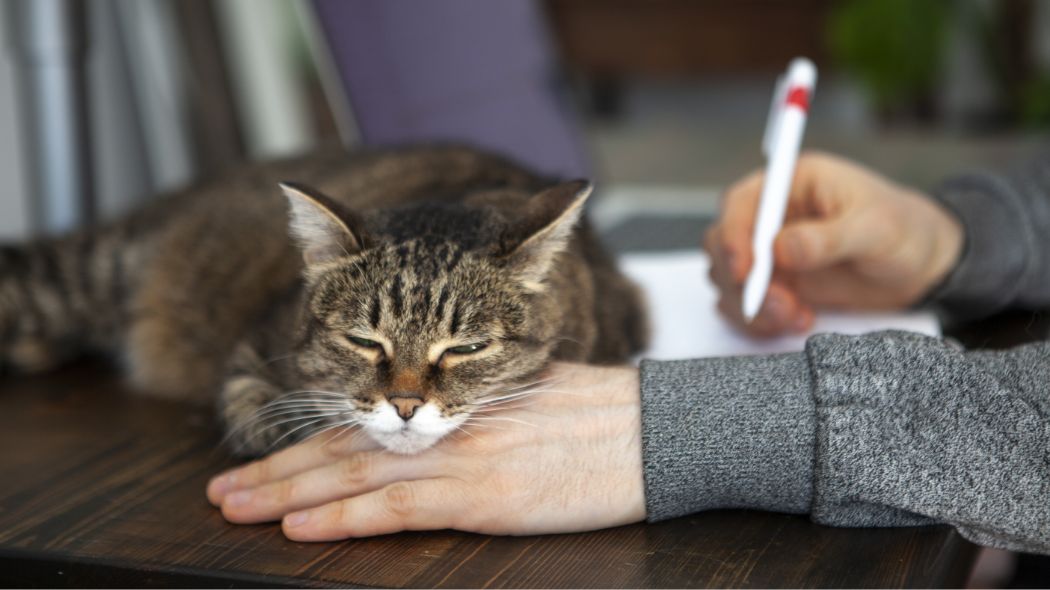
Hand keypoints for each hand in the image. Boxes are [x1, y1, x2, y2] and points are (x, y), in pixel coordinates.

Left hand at [206, 363, 645, 540]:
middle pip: (345, 449)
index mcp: (457, 400)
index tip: (260, 462)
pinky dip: (345, 519)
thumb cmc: (606, 414)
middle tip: (220, 492)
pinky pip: (399, 508)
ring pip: (356, 477)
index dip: (306, 444)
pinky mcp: (484, 495)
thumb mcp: (532, 393)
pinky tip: (302, 528)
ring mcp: (463, 457)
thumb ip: (478, 411)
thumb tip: (441, 427)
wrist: (659, 432)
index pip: (366, 425)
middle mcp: (449, 424)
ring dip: (288, 496)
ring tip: (236, 509)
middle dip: (276, 472)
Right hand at [705, 152, 963, 336]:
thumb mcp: (875, 230)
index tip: (745, 271)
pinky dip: (760, 321)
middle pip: (723, 244)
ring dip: (752, 307)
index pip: (741, 203)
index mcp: (791, 184)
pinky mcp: (773, 283)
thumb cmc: (903, 231)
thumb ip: (828, 239)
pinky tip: (799, 321)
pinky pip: (744, 305)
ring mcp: (768, 252)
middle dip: (743, 281)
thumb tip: (782, 249)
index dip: (734, 236)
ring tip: (797, 317)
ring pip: (728, 280)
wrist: (919, 266)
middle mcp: (771, 216)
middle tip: (781, 305)